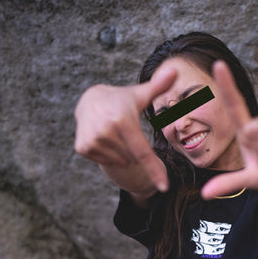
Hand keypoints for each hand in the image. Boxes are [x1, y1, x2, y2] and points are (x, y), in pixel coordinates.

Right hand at [74, 63, 177, 191]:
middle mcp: (106, 130)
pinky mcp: (82, 147)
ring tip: (113, 132)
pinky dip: (108, 154)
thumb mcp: (140, 94)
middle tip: (124, 130)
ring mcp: (92, 140)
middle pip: (132, 158)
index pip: (143, 152)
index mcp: (123, 120)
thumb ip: (159, 86)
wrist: (90, 100)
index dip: (155, 171)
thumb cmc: (122, 100)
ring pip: (119, 161)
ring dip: (122, 152)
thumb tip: (175, 70)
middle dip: (133, 149)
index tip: (165, 188)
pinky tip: (103, 137)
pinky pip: (104, 161)